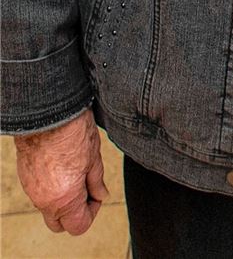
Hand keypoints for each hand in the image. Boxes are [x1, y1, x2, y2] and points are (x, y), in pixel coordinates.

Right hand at [13, 108, 108, 235]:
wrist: (48, 113)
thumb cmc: (73, 132)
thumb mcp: (94, 157)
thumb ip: (96, 182)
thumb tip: (100, 196)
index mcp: (64, 198)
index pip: (79, 226)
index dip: (92, 211)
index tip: (97, 194)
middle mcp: (44, 200)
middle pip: (60, 223)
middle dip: (75, 212)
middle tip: (86, 188)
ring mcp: (31, 190)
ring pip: (49, 208)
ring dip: (63, 199)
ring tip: (75, 172)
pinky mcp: (25, 178)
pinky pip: (40, 194)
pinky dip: (52, 188)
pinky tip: (62, 167)